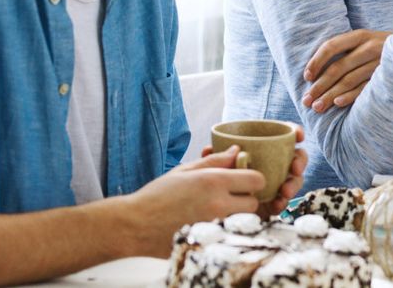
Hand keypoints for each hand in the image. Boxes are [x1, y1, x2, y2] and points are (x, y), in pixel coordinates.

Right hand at [123, 146, 265, 256]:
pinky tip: (212, 224)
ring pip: (245, 221)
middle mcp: (218, 204)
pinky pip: (231, 235)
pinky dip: (227, 229)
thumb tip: (236, 151)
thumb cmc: (157, 195)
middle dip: (246, 199)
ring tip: (220, 211)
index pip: (257, 180)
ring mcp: (215, 226)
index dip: (253, 179)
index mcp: (213, 182)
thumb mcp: (186, 171)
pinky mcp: (209, 242)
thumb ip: (215, 161)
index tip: (244, 180)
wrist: (135, 225)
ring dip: (239, 215)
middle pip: (253, 203)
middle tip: (232, 197)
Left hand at [200, 126, 309, 217]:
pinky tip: (277, 204)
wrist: (209, 210)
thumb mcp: (207, 171)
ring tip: (285, 191)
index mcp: (260, 150)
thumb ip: (210, 160)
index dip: (295, 132)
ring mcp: (273, 184)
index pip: (282, 137)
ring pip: (292, 180)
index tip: (299, 136)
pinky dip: (282, 203)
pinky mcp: (270, 203)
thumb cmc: (210, 184)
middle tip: (295, 168)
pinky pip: (282, 202)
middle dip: (300, 161)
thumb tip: (210, 148)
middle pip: (294, 158)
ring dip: (293, 184)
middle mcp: (271, 165)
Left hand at [302, 29, 391, 110]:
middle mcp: (370, 47)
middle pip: (338, 67)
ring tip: (317, 107)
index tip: (306, 77)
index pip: (331, 46)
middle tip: (306, 100)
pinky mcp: (387, 77)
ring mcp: (379, 63)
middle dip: (319, 85)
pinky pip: (364, 88)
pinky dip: (350, 96)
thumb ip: (346, 49)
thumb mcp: (366, 41)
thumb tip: (315, 71)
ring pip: (349, 80)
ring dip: (331, 95)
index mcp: (360, 36)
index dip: (316, 62)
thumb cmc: (382, 48)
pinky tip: (338, 104)